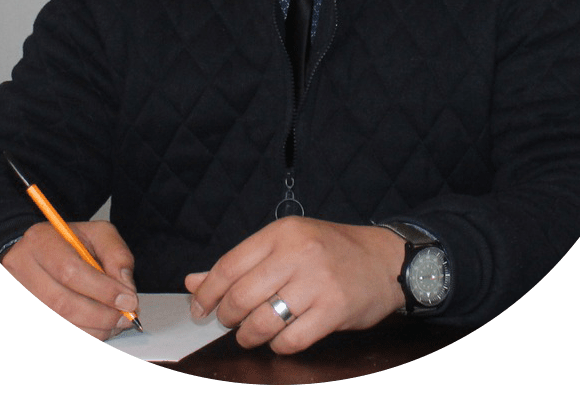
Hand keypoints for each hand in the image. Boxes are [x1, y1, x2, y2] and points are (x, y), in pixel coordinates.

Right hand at [1, 220, 138, 340]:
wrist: (40, 251)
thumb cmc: (70, 243)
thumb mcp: (99, 234)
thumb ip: (117, 256)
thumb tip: (125, 289)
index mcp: (41, 240)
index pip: (70, 271)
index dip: (102, 290)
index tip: (128, 301)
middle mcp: (20, 268)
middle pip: (61, 303)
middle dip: (100, 315)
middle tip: (125, 318)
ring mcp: (16, 294)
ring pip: (56, 323)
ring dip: (91, 330)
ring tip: (113, 325)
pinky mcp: (20, 315)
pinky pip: (52, 334)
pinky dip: (79, 335)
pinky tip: (95, 330)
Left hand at [185, 216, 405, 354]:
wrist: (385, 260)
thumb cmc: (331, 251)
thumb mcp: (286, 244)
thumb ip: (241, 263)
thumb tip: (194, 282)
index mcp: (282, 233)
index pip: (229, 265)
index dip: (206, 292)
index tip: (199, 308)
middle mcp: (298, 254)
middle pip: (241, 296)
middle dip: (226, 316)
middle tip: (228, 321)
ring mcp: (317, 282)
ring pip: (263, 322)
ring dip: (249, 335)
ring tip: (251, 333)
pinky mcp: (334, 310)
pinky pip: (291, 340)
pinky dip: (279, 346)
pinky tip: (281, 339)